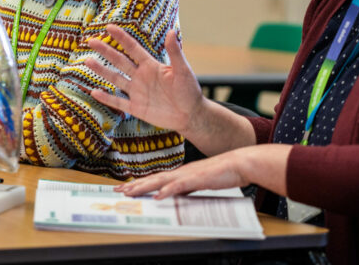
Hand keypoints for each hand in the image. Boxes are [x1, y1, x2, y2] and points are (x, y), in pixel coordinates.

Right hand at [86, 24, 206, 134]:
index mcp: (151, 66)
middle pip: (119, 61)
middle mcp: (141, 76)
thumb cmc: (190, 91)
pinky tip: (93, 91)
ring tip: (87, 61)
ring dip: (102, 71)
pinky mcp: (136, 108)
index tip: (109, 27)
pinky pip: (118, 102)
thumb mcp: (183, 70)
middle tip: (91, 41)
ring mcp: (137, 92)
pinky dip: (106, 97)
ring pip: (116, 79)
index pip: (133, 49)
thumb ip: (175, 53)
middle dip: (106, 51)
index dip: (122, 38)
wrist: (191, 115)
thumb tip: (171, 32)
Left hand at [116, 144, 291, 198]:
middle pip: (153, 179)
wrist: (240, 162)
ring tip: (130, 191)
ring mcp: (188, 175)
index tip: (126, 187)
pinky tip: (158, 195)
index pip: (156, 179)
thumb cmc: (223, 172)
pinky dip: (168, 191)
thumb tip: (176, 195)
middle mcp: (181, 173)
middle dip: (135, 185)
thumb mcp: (201, 182)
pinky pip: (180, 186)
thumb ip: (188, 187)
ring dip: (144, 186)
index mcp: (181, 173)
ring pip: (161, 181)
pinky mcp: (198, 179)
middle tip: (119, 191)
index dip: (140, 183)